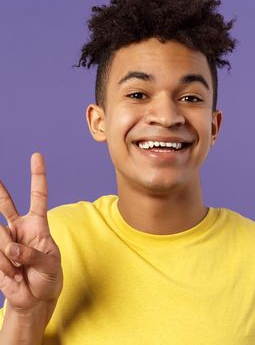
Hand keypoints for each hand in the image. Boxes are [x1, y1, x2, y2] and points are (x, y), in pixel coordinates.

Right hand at [0, 153, 61, 313]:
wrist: (34, 298)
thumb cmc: (48, 278)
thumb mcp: (50, 266)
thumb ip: (33, 255)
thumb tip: (11, 248)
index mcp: (38, 225)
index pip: (38, 196)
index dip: (37, 176)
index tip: (36, 156)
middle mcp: (19, 228)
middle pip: (5, 204)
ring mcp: (4, 240)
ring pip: (0, 236)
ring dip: (11, 258)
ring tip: (20, 269)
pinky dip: (5, 267)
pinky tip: (12, 274)